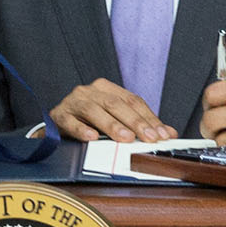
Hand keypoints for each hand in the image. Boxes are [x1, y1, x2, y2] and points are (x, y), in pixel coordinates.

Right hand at [49, 81, 173, 143]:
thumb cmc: (88, 120)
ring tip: (126, 138)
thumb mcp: (115, 119)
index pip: (132, 101)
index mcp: (107, 89)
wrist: (56, 123)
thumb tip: (169, 133)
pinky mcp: (59, 115)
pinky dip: (82, 130)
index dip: (149, 117)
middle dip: (135, 122)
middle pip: (116, 104)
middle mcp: (91, 91)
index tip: (162, 134)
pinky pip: (71, 122)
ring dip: (112, 125)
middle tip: (149, 138)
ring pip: (95, 111)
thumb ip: (140, 124)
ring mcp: (74, 102)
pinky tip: (92, 138)